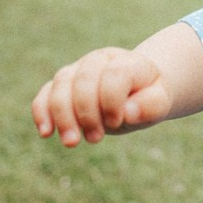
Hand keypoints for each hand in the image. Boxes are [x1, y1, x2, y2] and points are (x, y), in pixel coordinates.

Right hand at [32, 47, 173, 146]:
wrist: (136, 90)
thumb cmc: (148, 98)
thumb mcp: (160, 102)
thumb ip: (151, 106)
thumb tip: (128, 112)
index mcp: (126, 62)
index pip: (114, 74)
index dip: (112, 101)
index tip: (117, 122)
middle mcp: (99, 60)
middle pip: (83, 79)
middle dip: (86, 112)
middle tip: (96, 139)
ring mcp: (78, 70)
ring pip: (61, 84)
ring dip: (62, 115)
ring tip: (71, 142)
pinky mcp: (62, 85)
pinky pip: (45, 93)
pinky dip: (42, 112)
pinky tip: (46, 133)